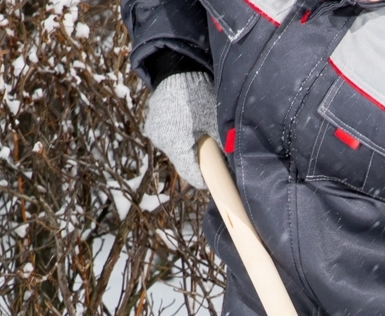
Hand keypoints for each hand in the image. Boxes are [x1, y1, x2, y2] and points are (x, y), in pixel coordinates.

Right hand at [142, 72, 217, 189]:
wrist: (178, 68)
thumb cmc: (200, 95)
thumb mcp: (216, 123)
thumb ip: (224, 148)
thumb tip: (233, 167)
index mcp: (177, 146)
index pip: (192, 176)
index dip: (206, 179)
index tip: (217, 178)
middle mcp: (162, 142)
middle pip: (183, 162)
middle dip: (197, 160)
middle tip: (212, 151)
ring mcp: (154, 132)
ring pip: (175, 149)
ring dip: (187, 146)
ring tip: (198, 132)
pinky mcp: (151, 122)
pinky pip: (167, 136)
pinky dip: (178, 134)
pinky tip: (187, 123)